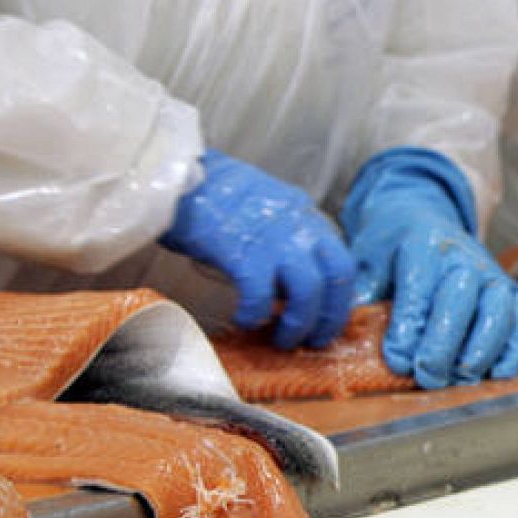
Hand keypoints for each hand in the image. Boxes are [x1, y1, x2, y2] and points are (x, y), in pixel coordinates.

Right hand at [160, 149, 353, 348]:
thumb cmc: (214, 195)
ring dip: (299, 324)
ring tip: (282, 341)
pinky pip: (261, 296)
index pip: (342, 263)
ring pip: (308, 291)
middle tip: (313, 340)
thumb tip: (290, 287)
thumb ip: (287, 241)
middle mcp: (299, 227)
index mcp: (306, 217)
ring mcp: (274, 240)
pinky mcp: (243, 253)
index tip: (329, 319)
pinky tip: (244, 320)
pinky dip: (255, 315)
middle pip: (337, 278)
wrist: (175, 176)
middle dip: (330, 317)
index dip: (340, 298)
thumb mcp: (266, 211)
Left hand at [343, 147, 517, 388]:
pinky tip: (494, 374)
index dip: (410, 329)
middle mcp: (463, 257)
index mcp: (422, 245)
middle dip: (443, 346)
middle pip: (460, 303)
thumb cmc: (392, 248)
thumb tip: (347, 336)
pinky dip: (511, 352)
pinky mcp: (510, 292)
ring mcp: (491, 274)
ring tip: (459, 378)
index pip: (419, 290)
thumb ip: (362, 295)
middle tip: (426, 376)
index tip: (398, 361)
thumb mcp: (366, 261)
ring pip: (496, 314)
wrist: (424, 219)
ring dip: (480, 351)